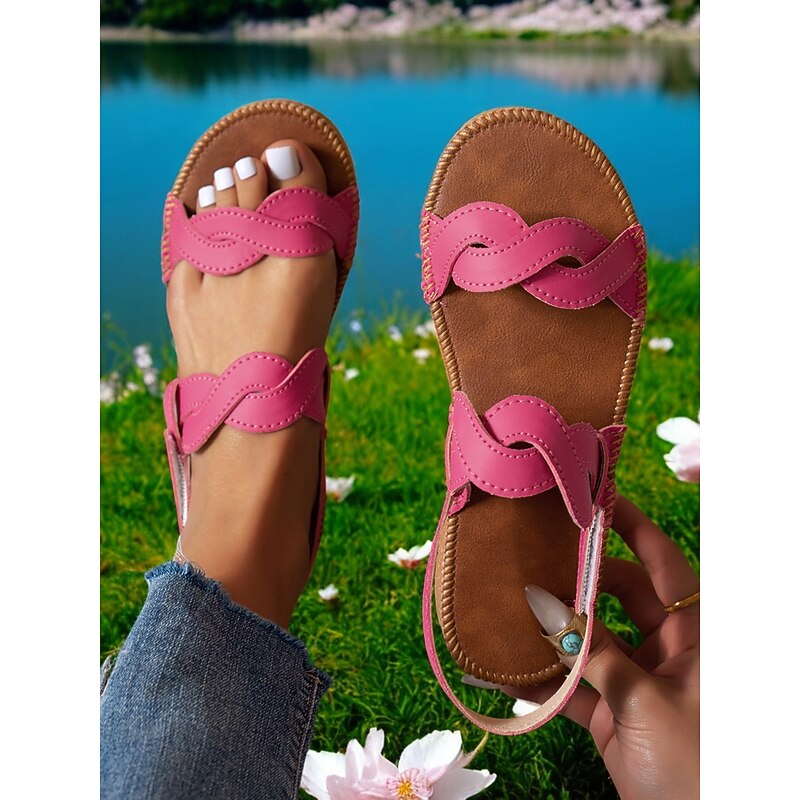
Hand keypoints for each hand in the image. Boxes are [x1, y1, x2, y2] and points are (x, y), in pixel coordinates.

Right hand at [516, 496, 698, 799]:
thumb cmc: (695, 764)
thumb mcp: (646, 702)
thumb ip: (596, 654)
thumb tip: (548, 609)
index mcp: (696, 637)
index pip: (665, 566)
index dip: (635, 530)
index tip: (599, 501)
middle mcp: (667, 649)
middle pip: (620, 596)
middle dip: (580, 578)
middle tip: (538, 555)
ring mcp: (637, 680)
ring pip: (592, 640)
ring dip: (554, 630)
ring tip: (513, 605)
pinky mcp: (612, 712)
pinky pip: (574, 687)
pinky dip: (543, 682)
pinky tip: (504, 671)